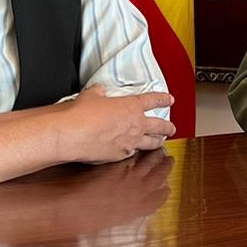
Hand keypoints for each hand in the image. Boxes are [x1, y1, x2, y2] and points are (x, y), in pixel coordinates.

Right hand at [56, 86, 175, 163]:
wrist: (74, 134)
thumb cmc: (83, 114)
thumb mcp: (92, 95)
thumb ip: (99, 92)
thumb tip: (99, 90)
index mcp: (132, 106)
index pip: (153, 100)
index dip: (163, 99)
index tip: (169, 99)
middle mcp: (136, 125)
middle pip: (160, 126)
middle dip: (168, 127)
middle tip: (172, 128)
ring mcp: (130, 142)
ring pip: (151, 143)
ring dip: (158, 141)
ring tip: (161, 142)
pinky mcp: (120, 155)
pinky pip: (133, 153)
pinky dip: (136, 152)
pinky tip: (135, 152)